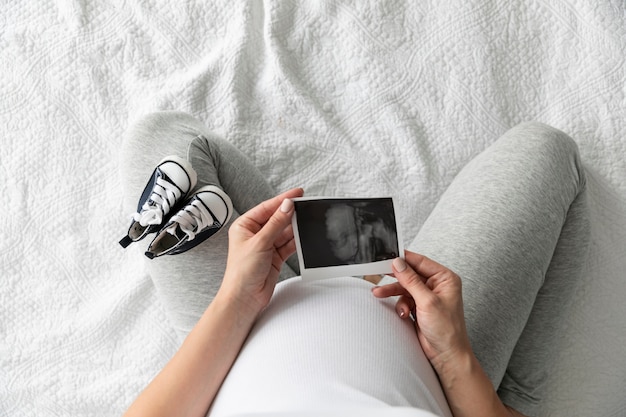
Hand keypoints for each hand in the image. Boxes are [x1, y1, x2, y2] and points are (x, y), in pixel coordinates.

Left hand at [220, 188, 303, 315]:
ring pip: (284, 231)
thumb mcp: (260, 243)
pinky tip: (303, 236)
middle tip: (306, 206)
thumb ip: (276, 223)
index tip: (297, 193)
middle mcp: (255, 234)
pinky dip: (296, 241)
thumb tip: (287, 206)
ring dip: (294, 228)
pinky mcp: (274, 257)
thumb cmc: (242, 272)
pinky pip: (288, 244)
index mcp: (244, 226)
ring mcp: (265, 245)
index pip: (267, 208)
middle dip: (290, 214)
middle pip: (277, 219)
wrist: (245, 298)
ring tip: (307, 221)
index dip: (282, 200)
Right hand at [371, 251, 471, 373]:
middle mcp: (437, 285)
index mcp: (445, 279)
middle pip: (410, 274)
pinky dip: (400, 305)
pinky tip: (403, 313)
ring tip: (379, 293)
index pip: (421, 262)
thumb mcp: (427, 301)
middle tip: (379, 272)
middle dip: (395, 277)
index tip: (388, 257)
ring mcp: (427, 296)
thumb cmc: (447, 330)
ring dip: (393, 292)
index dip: (404, 259)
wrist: (446, 355)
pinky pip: (403, 299)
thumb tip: (399, 264)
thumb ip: (411, 281)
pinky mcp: (419, 306)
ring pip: (404, 287)